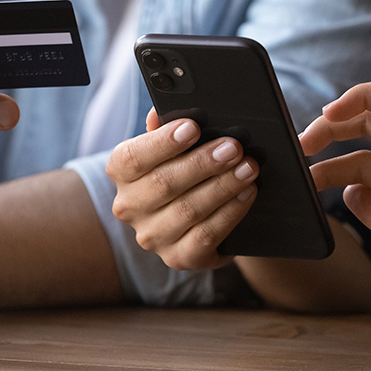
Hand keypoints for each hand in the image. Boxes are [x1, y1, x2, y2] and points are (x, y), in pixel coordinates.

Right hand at [107, 109, 259, 269]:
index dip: (162, 142)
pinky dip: (230, 213)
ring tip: (248, 168)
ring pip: (187, 211)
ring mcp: (153, 237)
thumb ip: (166, 126)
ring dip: (222, 187)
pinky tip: (247, 194)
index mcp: (121, 173)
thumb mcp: (174, 145)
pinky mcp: (179, 258)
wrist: (202, 215)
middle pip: (164, 184)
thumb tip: (160, 112)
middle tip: (234, 147)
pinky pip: (206, 236)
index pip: (132, 158)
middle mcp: (129, 207)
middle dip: (203, 163)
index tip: (193, 127)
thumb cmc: (185, 168)